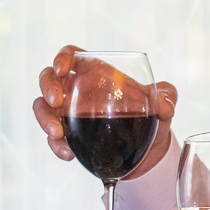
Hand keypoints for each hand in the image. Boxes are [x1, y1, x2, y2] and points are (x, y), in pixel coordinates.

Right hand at [34, 45, 176, 179]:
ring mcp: (69, 113)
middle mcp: (78, 91)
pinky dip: (55, 146)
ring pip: (42, 107)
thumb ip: (167, 98)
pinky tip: (68, 154)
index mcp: (97, 74)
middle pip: (48, 78)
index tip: (62, 69)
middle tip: (56, 102)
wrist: (148, 154)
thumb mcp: (164, 106)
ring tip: (57, 134)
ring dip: (44, 119)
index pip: (73, 55)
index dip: (62, 57)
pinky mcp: (68, 136)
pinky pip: (52, 138)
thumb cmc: (153, 119)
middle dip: (47, 87)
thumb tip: (164, 105)